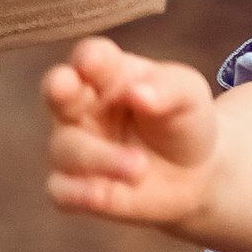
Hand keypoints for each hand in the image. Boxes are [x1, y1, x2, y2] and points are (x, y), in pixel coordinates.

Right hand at [44, 37, 221, 233]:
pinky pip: (61, 190)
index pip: (92, 57)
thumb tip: (138, 93)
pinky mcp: (77, 186)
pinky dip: (77, 193)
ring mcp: (76, 145)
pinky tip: (101, 195)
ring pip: (67, 147)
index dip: (89, 57)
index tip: (91, 61)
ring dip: (100, 158)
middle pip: (56, 89)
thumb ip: (167, 88)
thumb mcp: (189, 95)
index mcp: (109, 73)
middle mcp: (83, 106)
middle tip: (62, 87)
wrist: (195, 175)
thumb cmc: (184, 122)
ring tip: (141, 168)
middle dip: (56, 87)